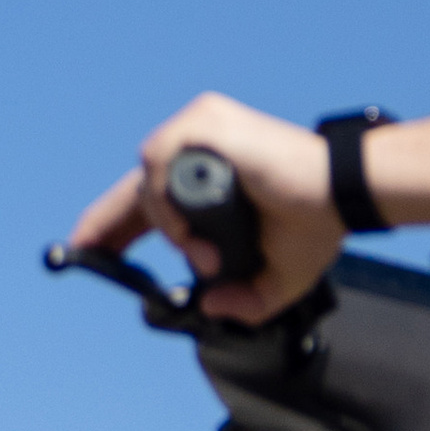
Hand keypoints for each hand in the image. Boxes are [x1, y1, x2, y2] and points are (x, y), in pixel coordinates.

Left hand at [61, 92, 344, 322]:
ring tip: (203, 254)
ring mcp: (201, 131)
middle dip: (108, 222)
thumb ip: (245, 301)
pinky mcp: (205, 122)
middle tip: (86, 249)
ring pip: (147, 181)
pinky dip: (165, 203)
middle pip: (136, 186)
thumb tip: (211, 307)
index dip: (116, 223)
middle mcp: (201, 149)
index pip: (150, 197)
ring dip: (165, 227)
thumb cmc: (318, 222)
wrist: (343, 194)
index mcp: (212, 179)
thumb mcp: (275, 279)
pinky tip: (188, 229)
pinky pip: (156, 162)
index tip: (89, 247)